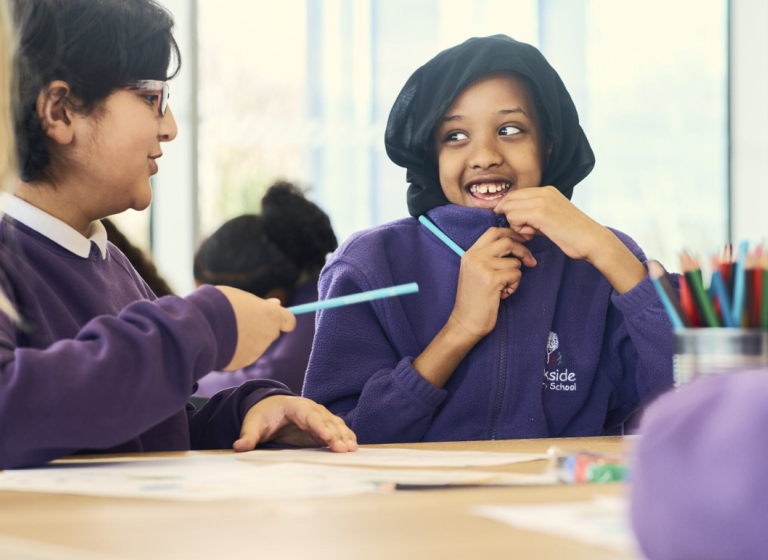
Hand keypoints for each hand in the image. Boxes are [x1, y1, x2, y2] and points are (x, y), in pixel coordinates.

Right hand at [215, 286, 295, 370]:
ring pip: (256, 345)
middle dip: (262, 329)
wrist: (197, 326)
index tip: (275, 318)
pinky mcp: (242, 362)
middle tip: (243, 320)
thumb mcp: (241, 297)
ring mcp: (256, 351)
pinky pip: (242, 355)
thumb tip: (277, 303)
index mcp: (270, 315)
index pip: (289, 321)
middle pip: (272, 333)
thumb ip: (261, 303)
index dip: (283, 320)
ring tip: (226, 329)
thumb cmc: (219, 304)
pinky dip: (235, 350)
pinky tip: (222, 341)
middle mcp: (267, 335)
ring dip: (247, 339)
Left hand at [234, 395, 357, 452]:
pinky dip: (345, 437)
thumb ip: (248, 436)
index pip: (310, 416)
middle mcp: (311, 410)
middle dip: (336, 434)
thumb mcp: (253, 425)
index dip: (320, 426)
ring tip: (352, 449)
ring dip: (344, 436)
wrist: (270, 408)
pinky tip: (353, 447)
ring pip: (335, 425)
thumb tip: (239, 447)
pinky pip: (336, 431)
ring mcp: (319, 418)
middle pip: (326, 420)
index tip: (328, 438)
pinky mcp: (321, 428)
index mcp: (295, 407)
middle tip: (344, 449)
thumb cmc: (262, 415)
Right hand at [450, 227, 536, 339]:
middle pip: (507, 241)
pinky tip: (504, 294)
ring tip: (504, 287)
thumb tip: (515, 244)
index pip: (493, 232)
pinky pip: (516, 274)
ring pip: (514, 261)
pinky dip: (514, 285)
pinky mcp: (492, 279)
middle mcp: (474, 257)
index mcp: (470, 253)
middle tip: (530, 261)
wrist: (465, 322)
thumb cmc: (474, 299)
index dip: (511, 233)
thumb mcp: (475, 272)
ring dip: (516, 275)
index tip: (523, 240)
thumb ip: (488, 257)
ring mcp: (482, 267)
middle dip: (523, 250)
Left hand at [494, 186, 647, 293]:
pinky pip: (513, 217)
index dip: (510, 209)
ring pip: (508, 207)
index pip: (516, 194)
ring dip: (514, 224)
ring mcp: (542, 200)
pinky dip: (517, 228)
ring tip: (529, 233)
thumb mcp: (551, 218)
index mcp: (547, 190)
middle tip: (523, 230)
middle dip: (510, 216)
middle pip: (509, 198)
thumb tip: (512, 217)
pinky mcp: (540, 213)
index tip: (517, 224)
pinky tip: (530, 235)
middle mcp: (543, 191)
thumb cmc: (573, 234)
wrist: (592, 240)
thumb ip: (532, 215)